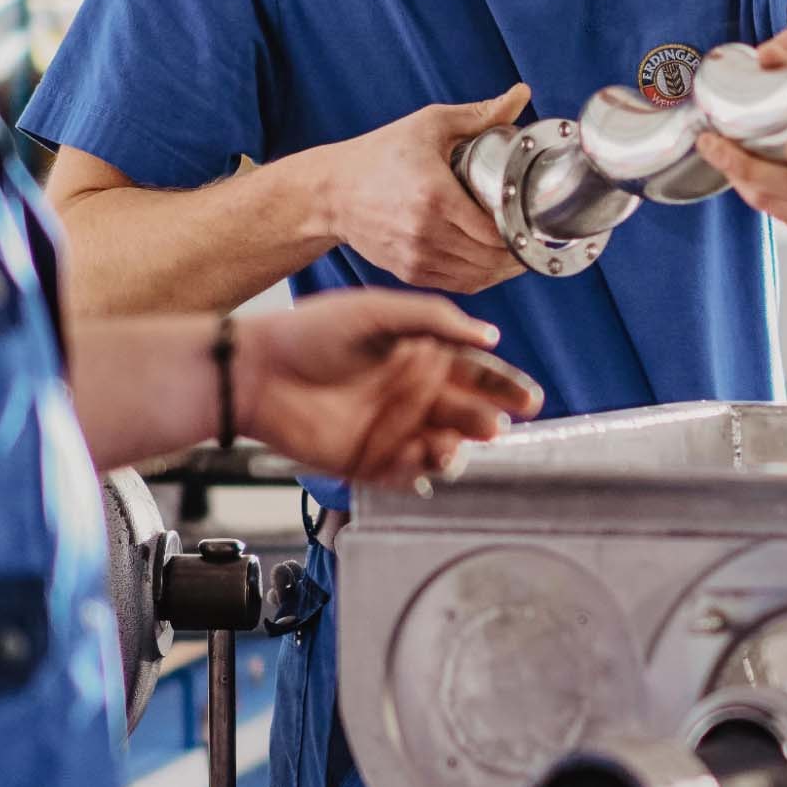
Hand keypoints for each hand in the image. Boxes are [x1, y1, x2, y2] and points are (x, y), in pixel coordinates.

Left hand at [237, 291, 543, 480]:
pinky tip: (417, 460)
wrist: (257, 372)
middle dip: (484, 421)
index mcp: (420, 355)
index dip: (504, 385)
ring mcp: (392, 429)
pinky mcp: (368, 461)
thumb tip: (488, 334)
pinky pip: (407, 474)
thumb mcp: (377, 312)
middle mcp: (412, 394)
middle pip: (466, 413)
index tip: (529, 397)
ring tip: (448, 444)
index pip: (474, 372)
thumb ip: (434, 319)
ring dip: (454, 449)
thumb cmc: (312, 333)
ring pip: (443, 448)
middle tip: (491, 425)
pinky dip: (418, 472)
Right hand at [325, 85, 531, 291]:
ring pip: (478, 277)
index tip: (538, 219)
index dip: (523, 230)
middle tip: (536, 236)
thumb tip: (521, 94)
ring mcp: (416, 257)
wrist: (331, 192)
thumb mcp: (429, 124)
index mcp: (434, 196)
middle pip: (491, 258)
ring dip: (505, 269)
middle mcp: (425, 233)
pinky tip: (494, 264)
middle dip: (520, 251)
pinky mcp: (409, 273)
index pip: (495, 231)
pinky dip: (482, 278)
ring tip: (521, 251)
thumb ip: (479, 114)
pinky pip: (459, 285)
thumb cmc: (380, 154)